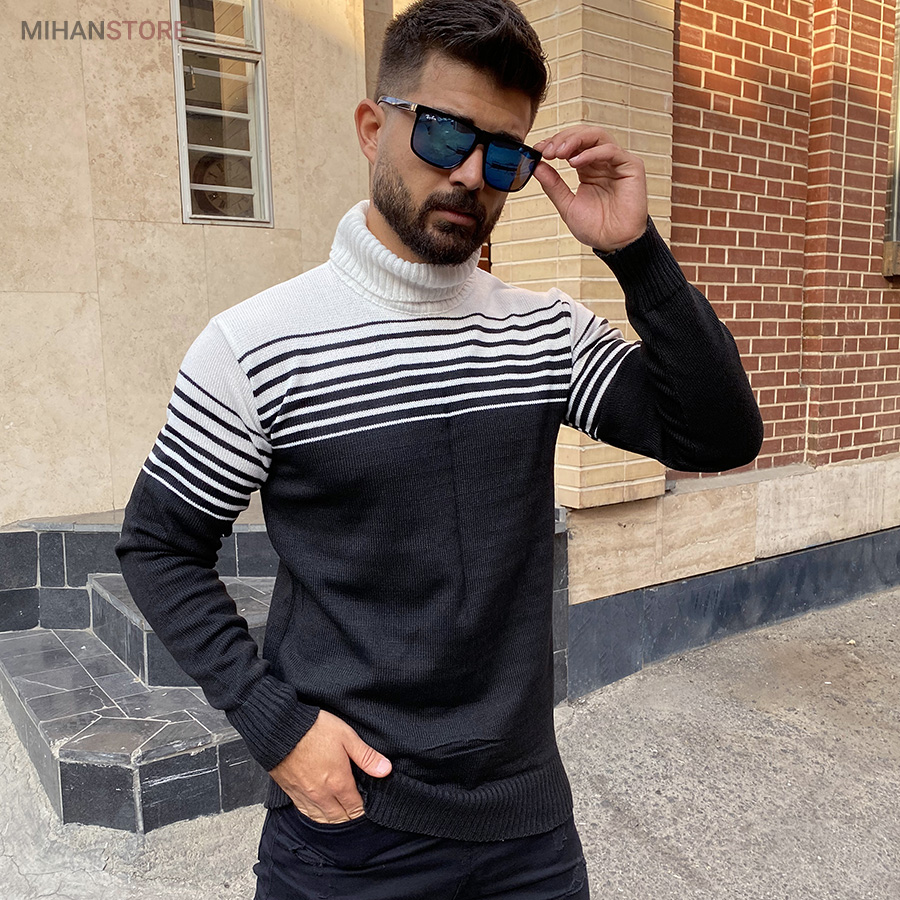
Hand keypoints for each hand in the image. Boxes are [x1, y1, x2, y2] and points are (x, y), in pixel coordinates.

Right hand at [268, 709, 391, 822]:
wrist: (280, 729)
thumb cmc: (314, 729)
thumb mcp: (346, 737)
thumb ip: (366, 756)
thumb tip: (386, 770)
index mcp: (339, 782)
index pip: (356, 808)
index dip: (364, 808)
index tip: (367, 804)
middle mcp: (322, 794)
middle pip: (340, 817)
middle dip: (351, 815)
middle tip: (356, 809)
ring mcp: (306, 795)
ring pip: (323, 819)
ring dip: (335, 819)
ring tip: (342, 814)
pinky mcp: (292, 792)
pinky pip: (306, 813)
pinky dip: (317, 816)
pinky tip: (320, 812)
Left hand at [532, 126, 647, 252]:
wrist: (614, 243)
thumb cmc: (596, 228)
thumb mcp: (567, 205)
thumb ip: (553, 185)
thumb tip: (537, 166)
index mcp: (588, 168)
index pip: (571, 145)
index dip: (554, 143)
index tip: (538, 150)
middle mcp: (602, 161)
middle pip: (583, 135)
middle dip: (562, 139)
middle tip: (548, 151)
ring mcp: (617, 162)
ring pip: (597, 136)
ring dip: (575, 140)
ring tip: (559, 153)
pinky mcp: (631, 166)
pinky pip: (611, 150)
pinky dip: (592, 152)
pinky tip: (575, 161)